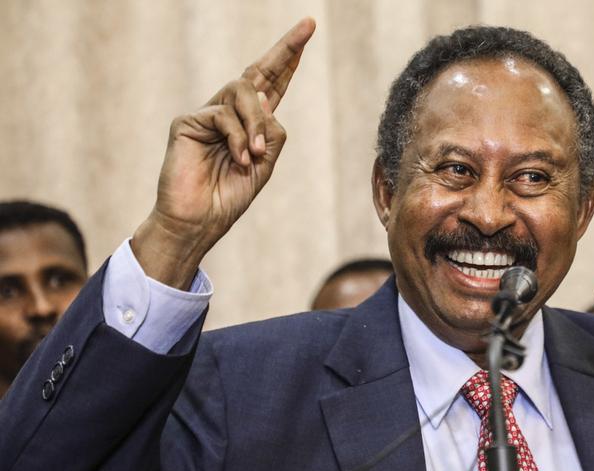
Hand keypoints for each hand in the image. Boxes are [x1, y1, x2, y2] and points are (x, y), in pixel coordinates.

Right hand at [132, 18, 315, 288]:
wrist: (199, 221)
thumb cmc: (229, 197)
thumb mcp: (264, 166)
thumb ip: (271, 135)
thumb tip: (266, 102)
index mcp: (251, 124)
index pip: (272, 85)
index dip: (288, 60)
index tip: (307, 31)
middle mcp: (229, 113)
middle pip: (257, 73)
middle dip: (284, 50)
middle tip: (307, 27)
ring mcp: (208, 115)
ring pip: (245, 94)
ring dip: (256, 123)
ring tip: (256, 154)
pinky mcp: (188, 122)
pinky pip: (223, 116)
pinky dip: (237, 139)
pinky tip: (238, 160)